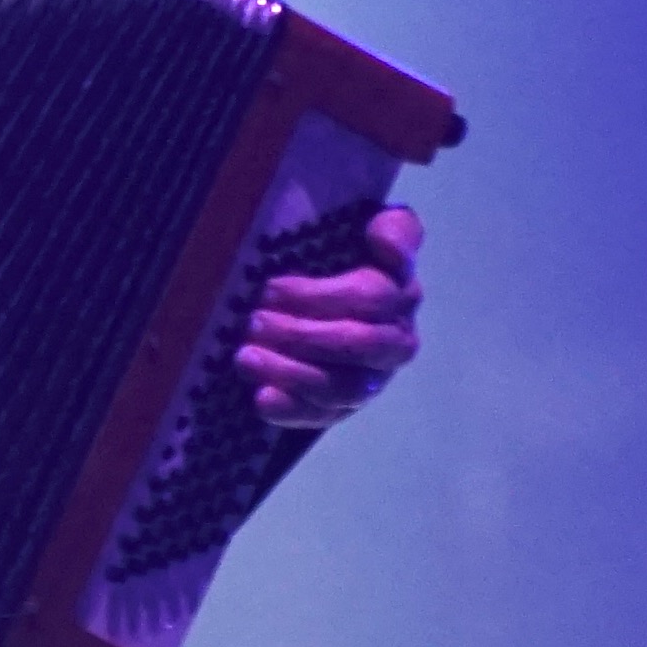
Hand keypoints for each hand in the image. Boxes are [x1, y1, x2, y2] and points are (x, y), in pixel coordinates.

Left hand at [242, 203, 425, 430]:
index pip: (373, 298)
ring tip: (245, 357)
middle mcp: (395, 341)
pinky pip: (324, 416)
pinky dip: (292, 410)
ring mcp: (372, 379)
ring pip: (344, 387)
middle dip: (302, 334)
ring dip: (293, 373)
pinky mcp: (343, 407)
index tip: (271, 288)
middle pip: (358, 345)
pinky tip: (262, 399)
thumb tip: (385, 239)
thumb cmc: (344, 259)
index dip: (318, 296)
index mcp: (401, 295)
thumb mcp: (368, 231)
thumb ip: (392, 229)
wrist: (320, 303)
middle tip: (252, 321)